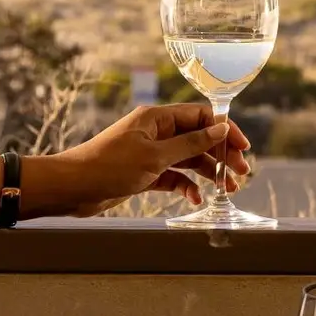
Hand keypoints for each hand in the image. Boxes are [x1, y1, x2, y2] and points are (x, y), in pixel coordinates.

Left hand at [56, 98, 255, 211]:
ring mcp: (150, 153)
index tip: (242, 148)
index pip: (200, 116)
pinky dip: (186, 186)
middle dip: (221, 154)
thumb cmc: (109, 166)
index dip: (224, 130)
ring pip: (188, 160)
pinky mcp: (144, 173)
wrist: (73, 187)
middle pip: (198, 139)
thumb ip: (190, 144)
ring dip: (208, 173)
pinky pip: (173, 177)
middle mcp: (155, 132)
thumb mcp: (155, 155)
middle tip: (241, 174)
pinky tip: (196, 198)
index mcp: (157, 118)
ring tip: (228, 189)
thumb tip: (221, 129)